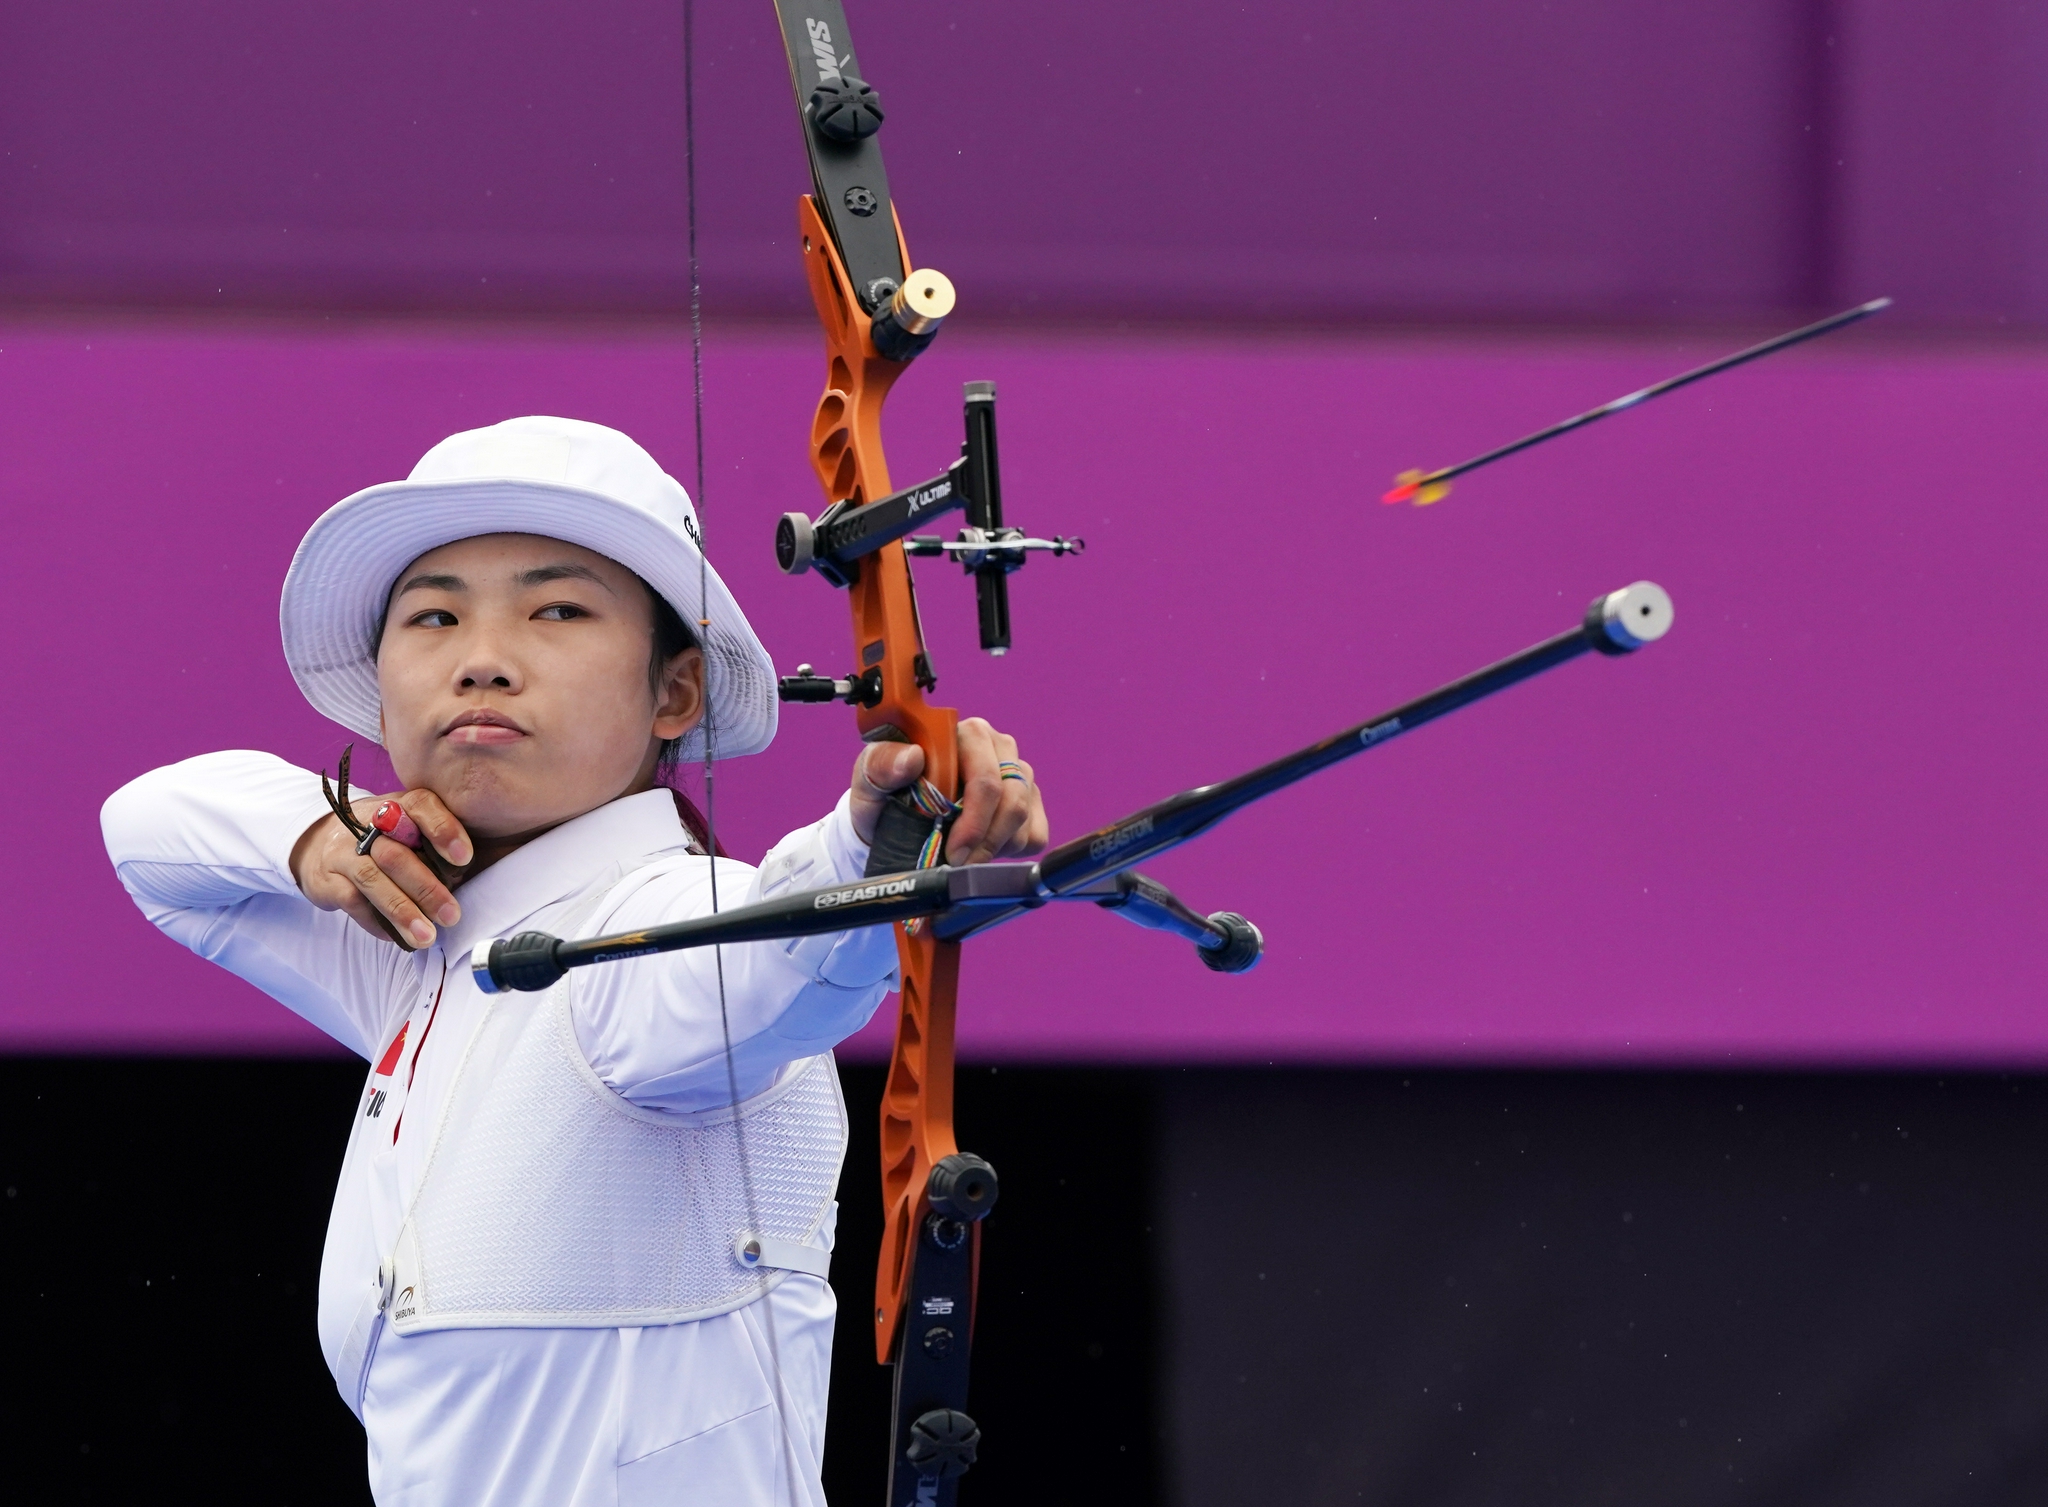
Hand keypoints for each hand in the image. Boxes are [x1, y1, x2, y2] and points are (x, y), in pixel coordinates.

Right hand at [290, 789, 473, 948]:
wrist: (320, 843)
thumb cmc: (384, 840)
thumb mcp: (410, 830)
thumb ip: (436, 843)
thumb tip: (478, 871)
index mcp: (399, 806)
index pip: (421, 805)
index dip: (443, 829)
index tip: (465, 858)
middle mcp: (367, 825)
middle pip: (396, 854)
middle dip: (426, 888)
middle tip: (451, 916)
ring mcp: (343, 851)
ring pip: (373, 880)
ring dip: (402, 911)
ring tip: (426, 937)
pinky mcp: (327, 879)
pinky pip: (352, 901)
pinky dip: (377, 921)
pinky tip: (397, 937)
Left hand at [850, 717, 1048, 864]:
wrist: (892, 822)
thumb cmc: (884, 795)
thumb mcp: (870, 779)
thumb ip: (882, 763)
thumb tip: (912, 758)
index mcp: (965, 733)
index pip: (986, 778)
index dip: (974, 820)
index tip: (953, 851)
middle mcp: (998, 748)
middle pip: (1013, 800)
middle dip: (985, 840)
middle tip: (958, 863)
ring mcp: (1018, 774)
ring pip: (1024, 820)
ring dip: (994, 847)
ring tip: (963, 855)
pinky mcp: (1031, 802)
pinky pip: (1036, 834)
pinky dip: (1012, 851)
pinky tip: (982, 848)